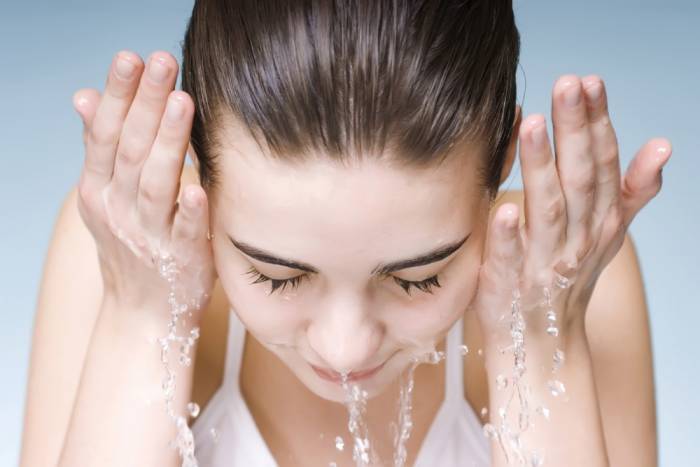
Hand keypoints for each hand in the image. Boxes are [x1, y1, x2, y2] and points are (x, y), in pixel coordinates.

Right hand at [72, 50, 215, 316]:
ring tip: (184, 102)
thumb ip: (101, 149)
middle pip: (130, 149)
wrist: (144, 314)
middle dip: (145, 103)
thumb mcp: (106, 199)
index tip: (131, 58)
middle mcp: (117, 210)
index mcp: (98, 191)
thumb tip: (84, 97)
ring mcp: (148, 237)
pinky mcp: (180, 260)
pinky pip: (184, 233)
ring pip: (154, 183)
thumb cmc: (132, 247)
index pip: (104, 135)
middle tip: (163, 61)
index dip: (116, 96)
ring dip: (168, 142)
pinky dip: (190, 211)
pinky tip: (198, 186)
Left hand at [473, 74, 670, 344]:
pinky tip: (501, 209)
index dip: (597, 122)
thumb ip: (632, 190)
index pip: (602, 164)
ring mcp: (545, 263)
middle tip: (566, 84)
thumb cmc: (570, 276)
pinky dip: (508, 237)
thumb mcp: (610, 233)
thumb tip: (663, 144)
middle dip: (575, 129)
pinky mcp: (510, 284)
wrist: (543, 340)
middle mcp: (578, 239)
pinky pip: (510, 259)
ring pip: (548, 211)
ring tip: (532, 125)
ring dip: (541, 168)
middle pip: (579, 178)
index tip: (588, 81)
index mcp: (599, 220)